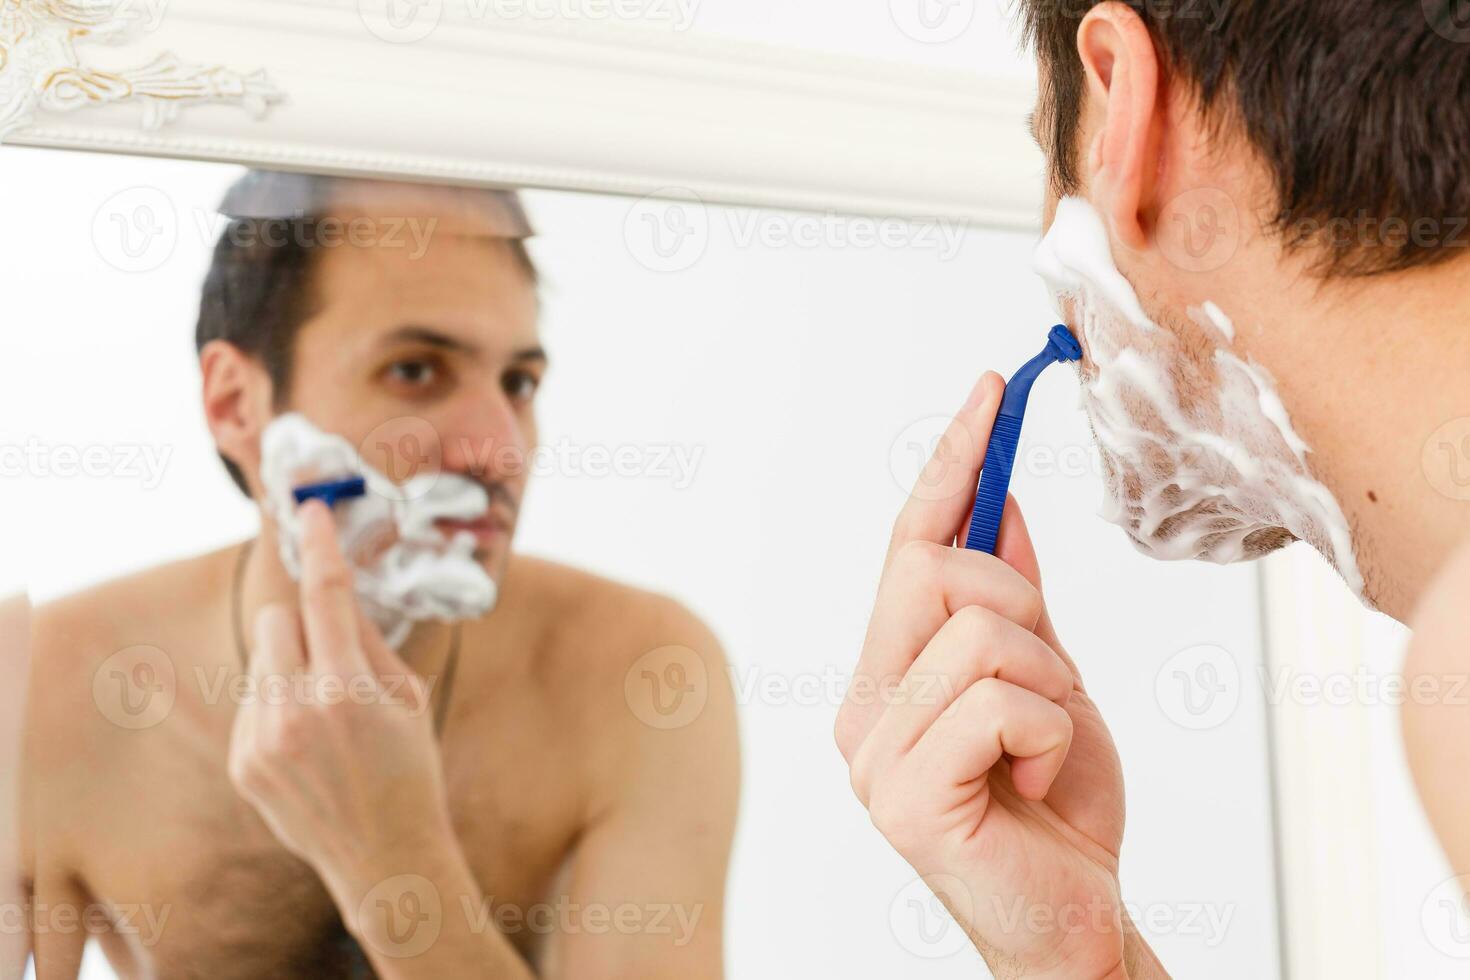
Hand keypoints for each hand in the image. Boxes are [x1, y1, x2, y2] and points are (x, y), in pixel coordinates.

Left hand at [228, 500, 452, 901]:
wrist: (386, 856)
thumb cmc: (411, 771)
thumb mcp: (408, 699)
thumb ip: (370, 645)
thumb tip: (341, 598)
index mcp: (346, 690)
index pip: (325, 596)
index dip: (320, 546)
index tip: (313, 511)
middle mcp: (295, 712)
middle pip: (278, 621)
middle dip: (304, 627)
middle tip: (337, 662)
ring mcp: (261, 741)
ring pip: (262, 663)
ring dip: (291, 671)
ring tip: (328, 722)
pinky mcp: (243, 763)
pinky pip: (253, 703)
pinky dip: (277, 709)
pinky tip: (309, 748)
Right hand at [836, 373, 1132, 979]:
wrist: (1075, 924)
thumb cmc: (1055, 807)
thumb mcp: (1048, 680)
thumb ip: (1015, 599)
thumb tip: (1003, 501)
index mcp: (884, 672)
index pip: (908, 543)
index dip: (952, 462)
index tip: (993, 389)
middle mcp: (861, 706)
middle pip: (931, 568)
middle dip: (1020, 599)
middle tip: (1053, 670)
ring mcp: (873, 754)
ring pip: (980, 632)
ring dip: (1051, 682)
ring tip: (1049, 744)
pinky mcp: (905, 798)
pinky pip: (998, 701)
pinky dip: (1052, 730)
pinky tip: (1039, 781)